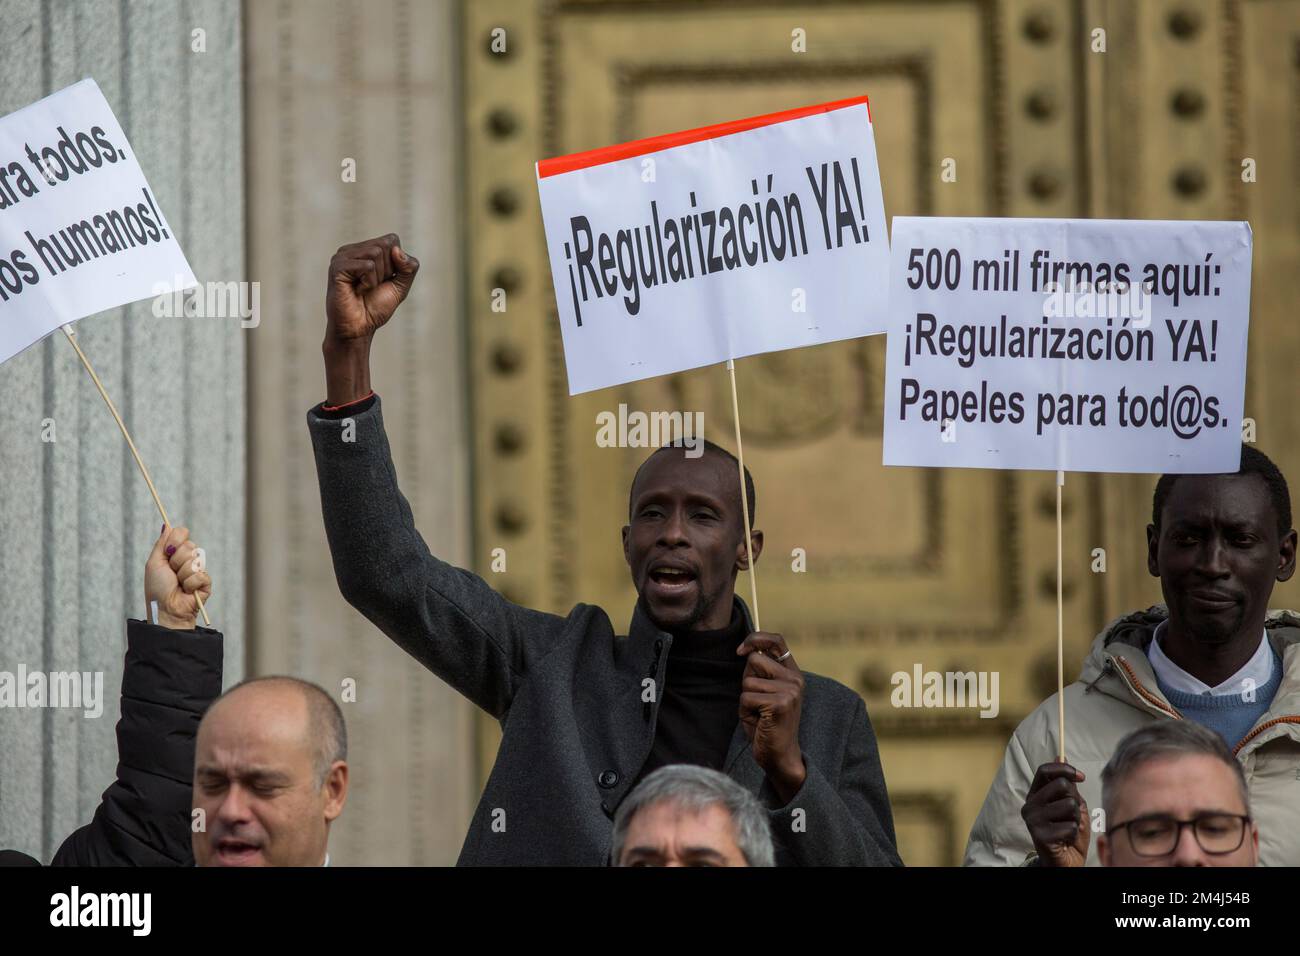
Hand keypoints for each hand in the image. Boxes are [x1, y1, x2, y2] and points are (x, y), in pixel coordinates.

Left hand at [144, 524, 211, 629]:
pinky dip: (190, 583)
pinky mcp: (206, 581)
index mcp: (174, 553)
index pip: (182, 533)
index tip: (168, 550)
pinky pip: (201, 574)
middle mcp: (186, 559)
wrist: (166, 609)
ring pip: (196, 560)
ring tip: (179, 584)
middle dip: (177, 560)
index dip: (176, 539)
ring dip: (183, 573)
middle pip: (190, 545)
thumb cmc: (157, 589)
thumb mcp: (154, 563)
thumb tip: (166, 525)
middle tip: (171, 573)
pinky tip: (187, 591)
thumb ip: (161, 544)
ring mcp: (197, 570)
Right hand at [323, 233, 419, 404]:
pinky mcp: (337, 267)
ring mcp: (342, 256)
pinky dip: (369, 283)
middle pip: (385, 245)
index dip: (396, 263)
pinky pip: (367, 266)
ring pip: (376, 253)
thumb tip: (396, 250)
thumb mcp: (400, 286)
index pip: (392, 239)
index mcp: (365, 249)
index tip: (383, 280)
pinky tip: (357, 291)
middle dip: (387, 270)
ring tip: (364, 289)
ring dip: (377, 278)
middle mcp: (352, 249)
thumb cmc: (375, 308)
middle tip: (372, 286)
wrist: (359, 329)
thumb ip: (408, 267)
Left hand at [736, 631, 805, 802]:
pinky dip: (745, 711)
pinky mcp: (780, 703)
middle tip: (757, 702)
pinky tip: (759, 722)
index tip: (740, 651)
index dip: (756, 639)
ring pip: (748, 681)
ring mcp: (790, 691)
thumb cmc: (766, 724)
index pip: (777, 640)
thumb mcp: (764, 692)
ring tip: (758, 714)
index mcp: (792, 673)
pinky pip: (747, 697)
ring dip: (745, 699)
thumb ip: (760, 672)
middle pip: (754, 660)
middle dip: (747, 679)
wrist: (779, 756)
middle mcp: (795, 679)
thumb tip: (746, 650)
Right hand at [1022, 762, 1089, 866]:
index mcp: (1035, 794)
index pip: (1044, 770)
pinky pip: (1070, 826)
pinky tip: (1066, 840)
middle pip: (1061, 785)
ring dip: (1076, 819)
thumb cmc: (1069, 832)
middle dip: (1075, 800)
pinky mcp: (1040, 835)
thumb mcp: (1072, 805)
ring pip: (1069, 806)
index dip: (1064, 768)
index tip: (1081, 776)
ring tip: (1068, 828)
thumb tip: (1060, 754)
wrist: (1066, 862)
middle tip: (1071, 815)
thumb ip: (1067, 784)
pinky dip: (1074, 833)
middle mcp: (1030, 805)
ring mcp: (1033, 820)